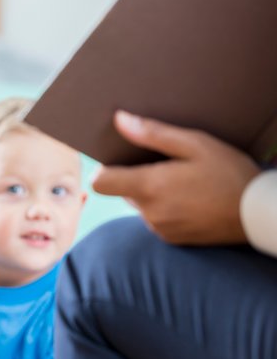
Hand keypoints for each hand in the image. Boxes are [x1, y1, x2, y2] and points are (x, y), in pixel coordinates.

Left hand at [93, 111, 260, 244]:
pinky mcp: (171, 239)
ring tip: (184, 182)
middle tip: (167, 165)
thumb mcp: (195, 144)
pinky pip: (156, 219)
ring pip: (140, 205)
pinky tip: (190, 199)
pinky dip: (165, 208)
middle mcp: (149, 212)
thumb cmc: (229, 173)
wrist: (257, 214)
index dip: (105, 169)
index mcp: (149, 187)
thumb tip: (119, 120)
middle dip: (137, 177)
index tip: (121, 160)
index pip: (100, 182)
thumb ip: (153, 134)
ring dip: (153, 193)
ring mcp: (159, 228)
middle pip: (122, 191)